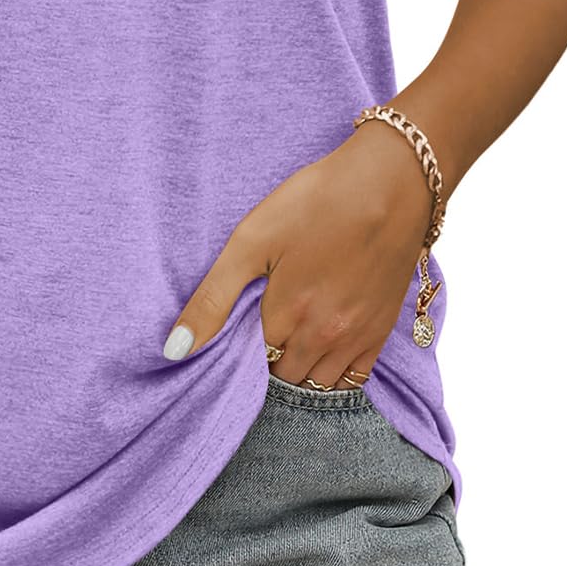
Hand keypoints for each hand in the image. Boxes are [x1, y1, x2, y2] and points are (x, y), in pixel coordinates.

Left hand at [162, 119, 434, 385]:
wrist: (392, 182)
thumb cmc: (318, 202)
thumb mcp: (251, 240)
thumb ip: (212, 298)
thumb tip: (174, 350)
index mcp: (285, 317)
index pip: (249, 361)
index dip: (238, 346)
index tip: (236, 328)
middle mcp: (322, 338)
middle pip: (282, 376)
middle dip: (265, 362)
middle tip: (259, 332)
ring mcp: (356, 338)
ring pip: (316, 383)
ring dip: (297, 371)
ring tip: (285, 342)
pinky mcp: (382, 330)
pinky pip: (354, 379)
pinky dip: (333, 375)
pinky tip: (320, 353)